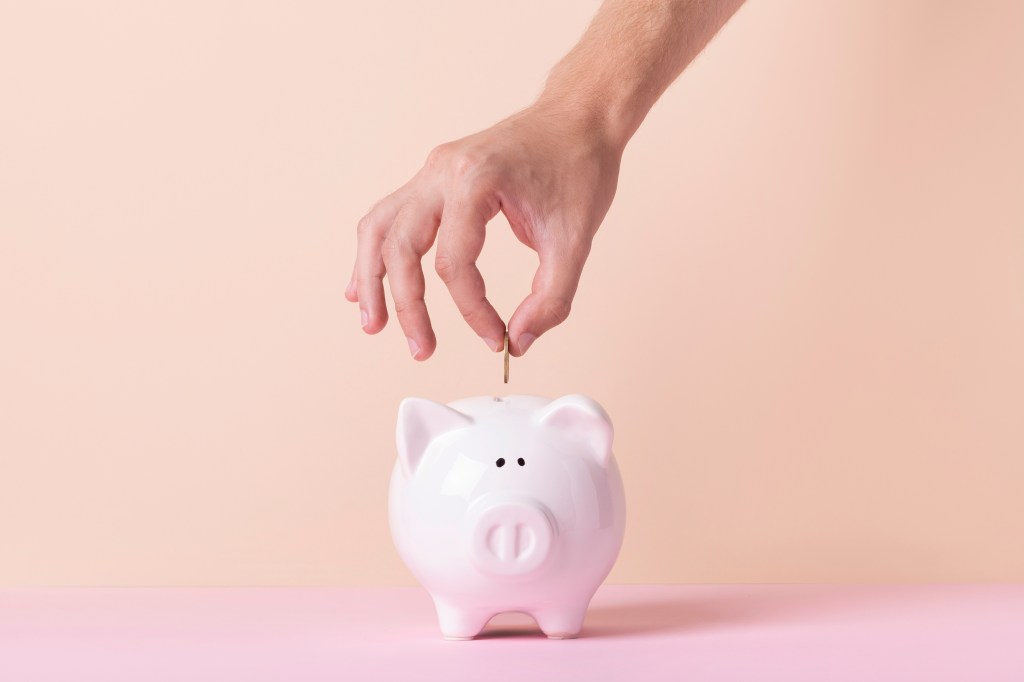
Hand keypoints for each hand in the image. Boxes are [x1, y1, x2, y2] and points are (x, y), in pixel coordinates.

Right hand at [345, 103, 621, 359]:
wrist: (578, 117)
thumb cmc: (579, 168)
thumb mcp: (575, 241)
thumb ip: (551, 299)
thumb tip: (518, 342)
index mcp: (476, 181)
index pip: (454, 263)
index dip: (472, 311)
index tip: (496, 338)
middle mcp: (442, 171)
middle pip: (401, 247)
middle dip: (407, 306)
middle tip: (423, 350)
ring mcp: (431, 170)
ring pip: (379, 228)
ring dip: (372, 279)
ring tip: (372, 324)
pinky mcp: (433, 177)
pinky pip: (389, 216)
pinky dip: (376, 252)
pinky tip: (365, 285)